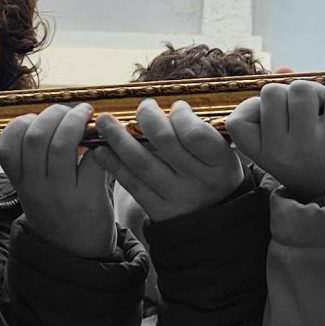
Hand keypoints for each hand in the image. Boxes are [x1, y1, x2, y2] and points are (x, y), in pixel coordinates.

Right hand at [0, 102, 115, 258]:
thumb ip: (35, 160)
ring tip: (86, 116)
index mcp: (21, 183)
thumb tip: (55, 116)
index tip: (39, 118)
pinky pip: (91, 160)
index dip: (23, 123)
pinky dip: (98, 144)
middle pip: (36, 136)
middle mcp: (36, 188)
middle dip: (54, 114)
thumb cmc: (59, 212)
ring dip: (76, 121)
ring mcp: (61, 194)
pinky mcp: (88, 199)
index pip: (7, 145)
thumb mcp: (34, 190)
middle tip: (70, 111)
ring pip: (62, 144)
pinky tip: (101, 143)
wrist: (78, 254)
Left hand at [94, 97, 243, 222]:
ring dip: (118, 138)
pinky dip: (113, 165)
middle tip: (142, 106)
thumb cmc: (215, 174)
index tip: (176, 107)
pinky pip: (131, 184)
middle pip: (164, 142)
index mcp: (220, 164)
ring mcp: (176, 197)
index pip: (195, 133)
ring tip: (104, 121)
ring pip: (141, 162)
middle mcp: (199, 182)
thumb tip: (171, 107)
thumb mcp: (224, 154)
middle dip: (147, 118)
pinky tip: (100, 150)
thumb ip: (203, 131)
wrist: (215, 219)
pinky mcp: (158, 211)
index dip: (180, 115)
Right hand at [227, 81, 324, 203]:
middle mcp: (280, 151)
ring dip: (317, 93)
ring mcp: (308, 144)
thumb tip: (284, 68)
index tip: (275, 118)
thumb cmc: (316, 162)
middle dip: (291, 94)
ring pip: (301, 88)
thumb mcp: (288, 143)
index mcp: (262, 155)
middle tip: (307, 112)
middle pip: (271, 92)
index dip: (254, 109)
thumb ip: (279, 107)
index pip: (236, 120)